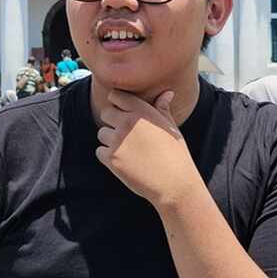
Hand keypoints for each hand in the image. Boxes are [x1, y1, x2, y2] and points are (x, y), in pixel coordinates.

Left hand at [96, 89, 201, 208]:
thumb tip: (166, 93)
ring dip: (110, 140)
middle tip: (126, 134)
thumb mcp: (171, 128)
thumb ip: (163, 109)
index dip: (118, 103)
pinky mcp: (111, 159)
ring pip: (102, 133)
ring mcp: (117, 141)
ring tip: (128, 150)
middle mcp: (127, 123)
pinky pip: (100, 151)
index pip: (116, 95)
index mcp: (142, 111)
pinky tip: (124, 161)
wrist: (174, 184)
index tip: (124, 112)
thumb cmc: (176, 155)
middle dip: (112, 121)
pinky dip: (108, 156)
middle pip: (105, 112)